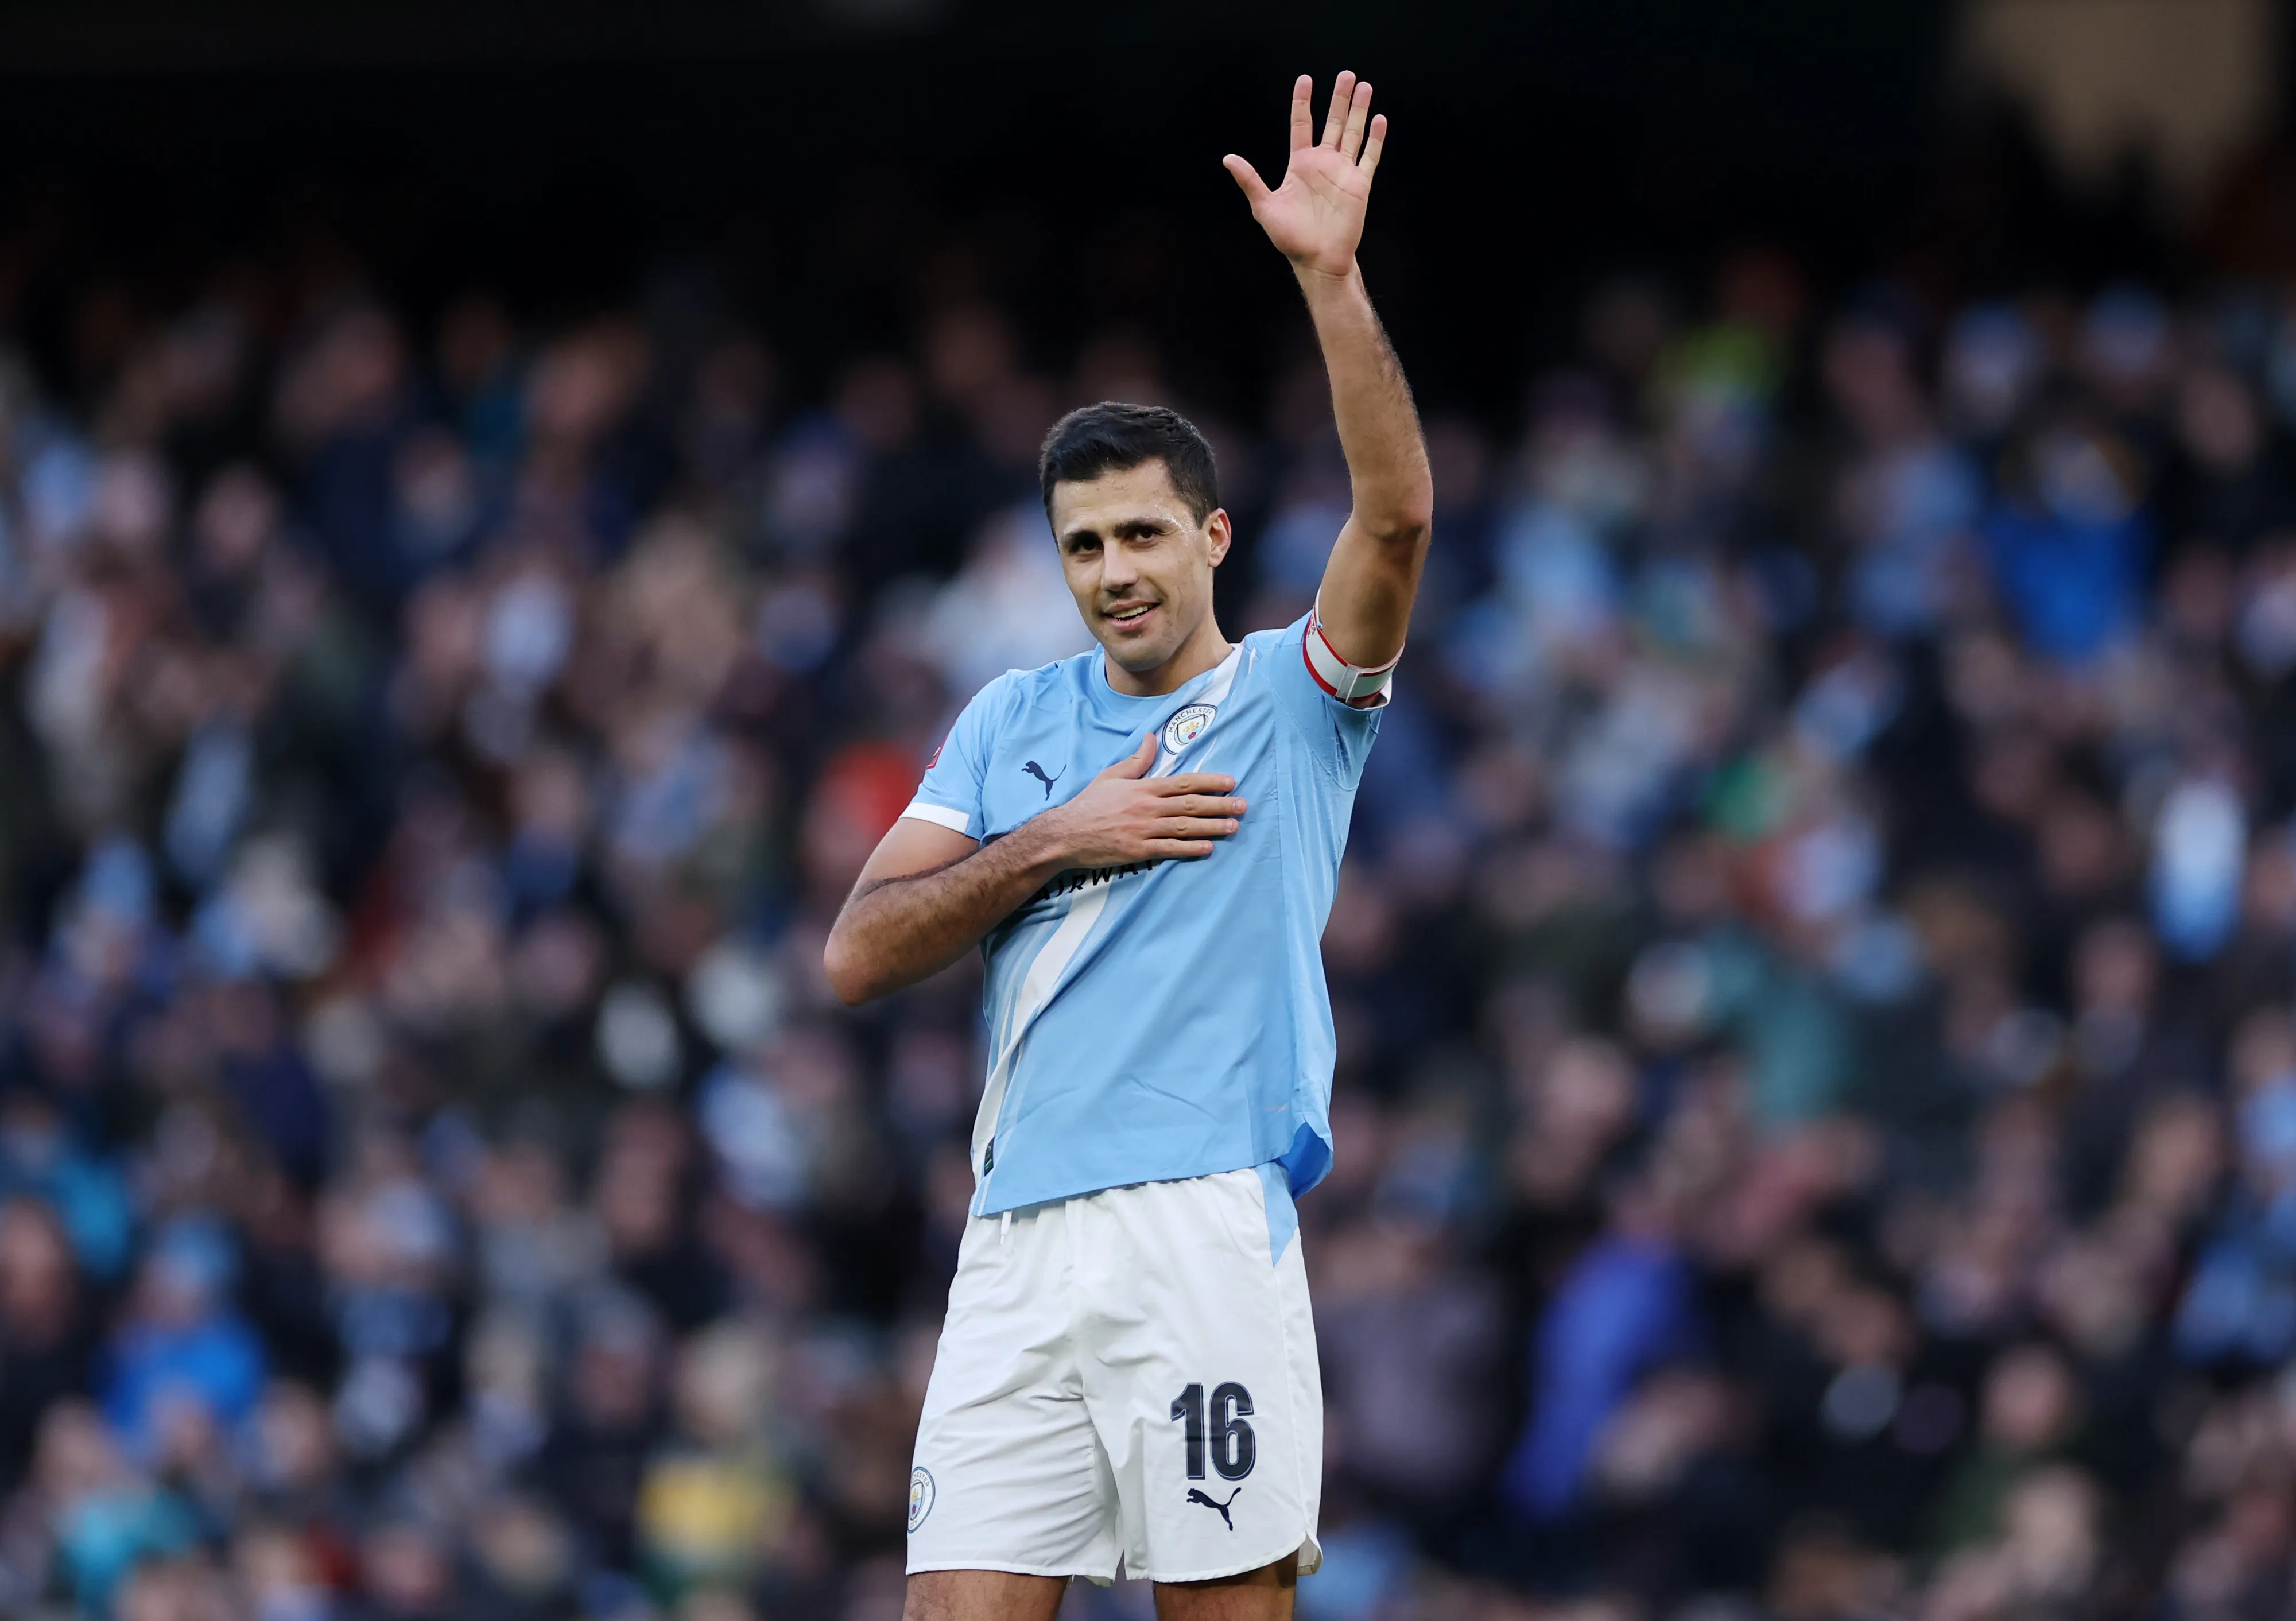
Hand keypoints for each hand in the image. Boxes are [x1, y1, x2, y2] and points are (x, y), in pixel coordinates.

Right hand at [1035, 735, 1245, 867]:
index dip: (1209, 782)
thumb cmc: (1089, 804)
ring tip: (1233, 827)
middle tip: (1242, 806)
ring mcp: (1143, 830)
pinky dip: (1190, 849)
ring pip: (1184, 826)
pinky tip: (1208, 848)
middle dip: (1219, 804)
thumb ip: (1136, 760)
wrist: (1065, 834)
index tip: (1230, 782)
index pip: (1183, 782)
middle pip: (1190, 804)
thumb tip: (1151, 738)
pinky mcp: (1138, 851)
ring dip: (1212, 827)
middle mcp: (1146, 807)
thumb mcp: (1111, 776)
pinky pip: (1170, 849)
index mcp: (1142, 787)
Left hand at [1223, 73, 1386, 282]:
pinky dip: (1374, 139)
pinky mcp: (1359, 184)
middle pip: (1333, 122)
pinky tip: (1378, 119)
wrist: (1317, 260)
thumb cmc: (1290, 238)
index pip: (1302, 124)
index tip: (1305, 79)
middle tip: (1346, 75)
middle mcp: (1323, 163)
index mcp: (1300, 164)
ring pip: (1353, 133)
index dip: (1303, 102)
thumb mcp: (1264, 207)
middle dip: (1339, 99)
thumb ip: (1250, 180)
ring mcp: (1343, 172)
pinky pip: (1369, 157)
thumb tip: (1228, 158)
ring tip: (1363, 87)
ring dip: (1359, 111)